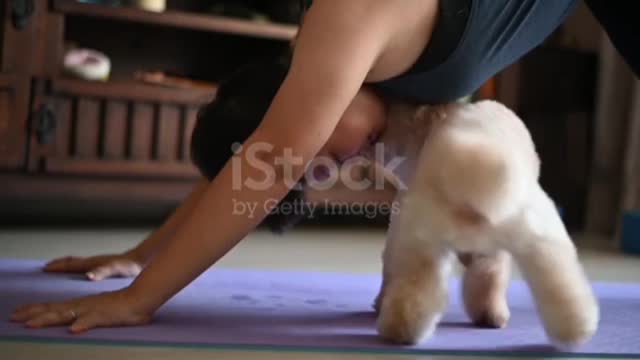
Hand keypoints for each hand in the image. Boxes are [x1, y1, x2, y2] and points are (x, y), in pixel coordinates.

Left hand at [10, 289, 151, 333]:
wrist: (142, 297)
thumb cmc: (123, 307)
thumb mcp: (100, 312)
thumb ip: (87, 317)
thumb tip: (73, 326)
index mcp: (82, 304)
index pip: (54, 306)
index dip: (36, 310)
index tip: (18, 313)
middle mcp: (83, 305)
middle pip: (54, 309)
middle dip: (33, 313)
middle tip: (13, 317)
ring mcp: (93, 309)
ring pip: (67, 314)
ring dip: (48, 319)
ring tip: (31, 325)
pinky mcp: (105, 314)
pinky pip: (92, 320)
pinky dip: (82, 323)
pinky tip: (73, 329)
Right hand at [43, 252, 143, 280]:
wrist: (142, 260)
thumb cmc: (129, 265)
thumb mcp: (115, 268)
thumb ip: (102, 272)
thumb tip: (87, 275)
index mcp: (93, 263)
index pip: (71, 263)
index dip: (57, 266)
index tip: (44, 268)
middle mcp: (94, 261)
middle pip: (72, 261)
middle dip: (58, 264)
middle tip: (45, 267)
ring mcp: (99, 263)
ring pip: (79, 263)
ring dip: (67, 265)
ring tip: (58, 268)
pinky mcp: (105, 266)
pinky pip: (87, 266)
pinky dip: (78, 268)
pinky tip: (81, 274)